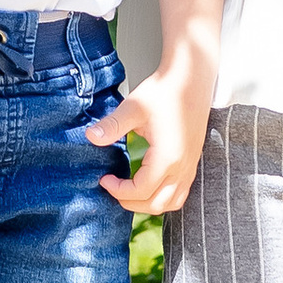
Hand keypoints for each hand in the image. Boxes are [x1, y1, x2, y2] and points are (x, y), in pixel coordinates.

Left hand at [88, 77, 206, 213]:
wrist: (191, 78)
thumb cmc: (164, 92)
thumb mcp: (134, 107)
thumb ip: (113, 125)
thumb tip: (90, 136)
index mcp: (168, 157)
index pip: (141, 191)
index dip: (118, 190)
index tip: (104, 178)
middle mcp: (182, 167)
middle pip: (156, 204)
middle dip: (131, 202)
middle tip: (112, 187)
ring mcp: (190, 166)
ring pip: (171, 203)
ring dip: (148, 203)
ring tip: (128, 190)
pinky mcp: (192, 162)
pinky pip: (180, 193)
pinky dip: (163, 197)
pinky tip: (147, 183)